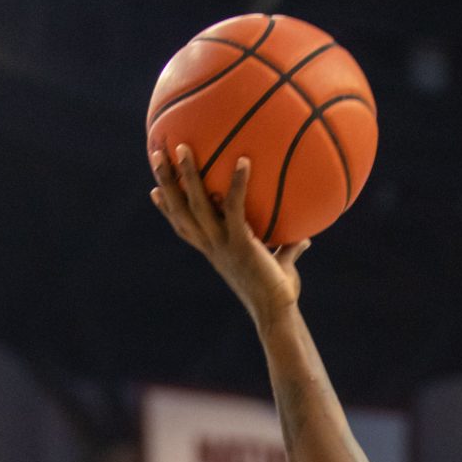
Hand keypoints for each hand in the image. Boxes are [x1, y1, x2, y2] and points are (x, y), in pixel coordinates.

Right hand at [149, 143, 308, 318]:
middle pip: (180, 210)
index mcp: (214, 250)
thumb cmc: (276, 292)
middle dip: (166, 182)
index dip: (167, 210)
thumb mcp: (279, 266)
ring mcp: (223, 245)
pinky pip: (235, 208)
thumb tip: (306, 240)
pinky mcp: (240, 244)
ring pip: (196, 205)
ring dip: (187, 176)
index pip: (184, 227)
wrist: (276, 312)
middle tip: (157, 156)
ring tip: (182, 148)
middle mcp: (212, 246)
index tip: (155, 192)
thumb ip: (287, 250)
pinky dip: (238, 184)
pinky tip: (243, 161)